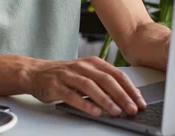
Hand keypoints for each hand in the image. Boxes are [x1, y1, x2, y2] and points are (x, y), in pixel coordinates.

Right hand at [28, 56, 145, 116]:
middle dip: (122, 95)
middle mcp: (82, 66)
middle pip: (106, 80)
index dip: (130, 88)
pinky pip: (72, 95)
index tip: (140, 101)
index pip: (116, 74)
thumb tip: (124, 97)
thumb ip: (102, 82)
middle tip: (132, 108)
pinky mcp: (56, 85)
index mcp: (92, 62)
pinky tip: (95, 112)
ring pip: (91, 86)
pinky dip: (85, 104)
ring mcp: (68, 75)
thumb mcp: (85, 73)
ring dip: (106, 100)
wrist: (35, 72)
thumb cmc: (63, 75)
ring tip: (116, 111)